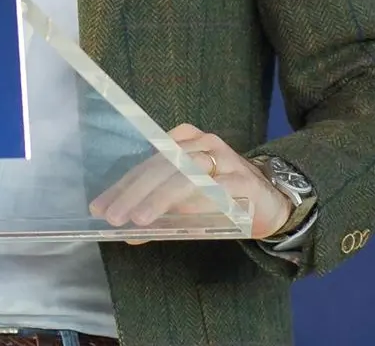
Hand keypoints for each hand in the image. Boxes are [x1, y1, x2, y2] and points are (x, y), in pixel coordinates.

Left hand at [88, 123, 292, 242]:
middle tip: (113, 216)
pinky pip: (214, 190)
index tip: (100, 206)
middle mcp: (202, 145)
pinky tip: (177, 219)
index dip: (122, 185)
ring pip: (184, 175)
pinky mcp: (242, 181)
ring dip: (158, 198)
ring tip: (138, 219)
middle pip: (161, 166)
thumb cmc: (223, 197)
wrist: (274, 201)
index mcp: (184, 142)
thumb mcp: (189, 200)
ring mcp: (223, 160)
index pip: (146, 163)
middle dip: (133, 192)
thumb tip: (127, 231)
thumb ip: (160, 210)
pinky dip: (193, 205)